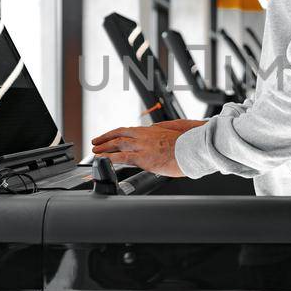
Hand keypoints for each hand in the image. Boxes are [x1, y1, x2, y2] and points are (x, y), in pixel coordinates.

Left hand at [90, 121, 204, 176]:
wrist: (194, 148)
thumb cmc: (189, 143)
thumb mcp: (175, 132)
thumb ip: (163, 131)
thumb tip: (157, 131)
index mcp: (152, 130)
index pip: (129, 130)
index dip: (117, 133)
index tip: (110, 136)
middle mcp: (145, 136)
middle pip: (120, 134)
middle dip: (106, 138)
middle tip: (96, 142)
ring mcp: (143, 146)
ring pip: (118, 144)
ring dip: (104, 147)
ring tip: (95, 151)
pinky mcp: (144, 158)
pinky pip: (122, 157)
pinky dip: (110, 158)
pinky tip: (102, 160)